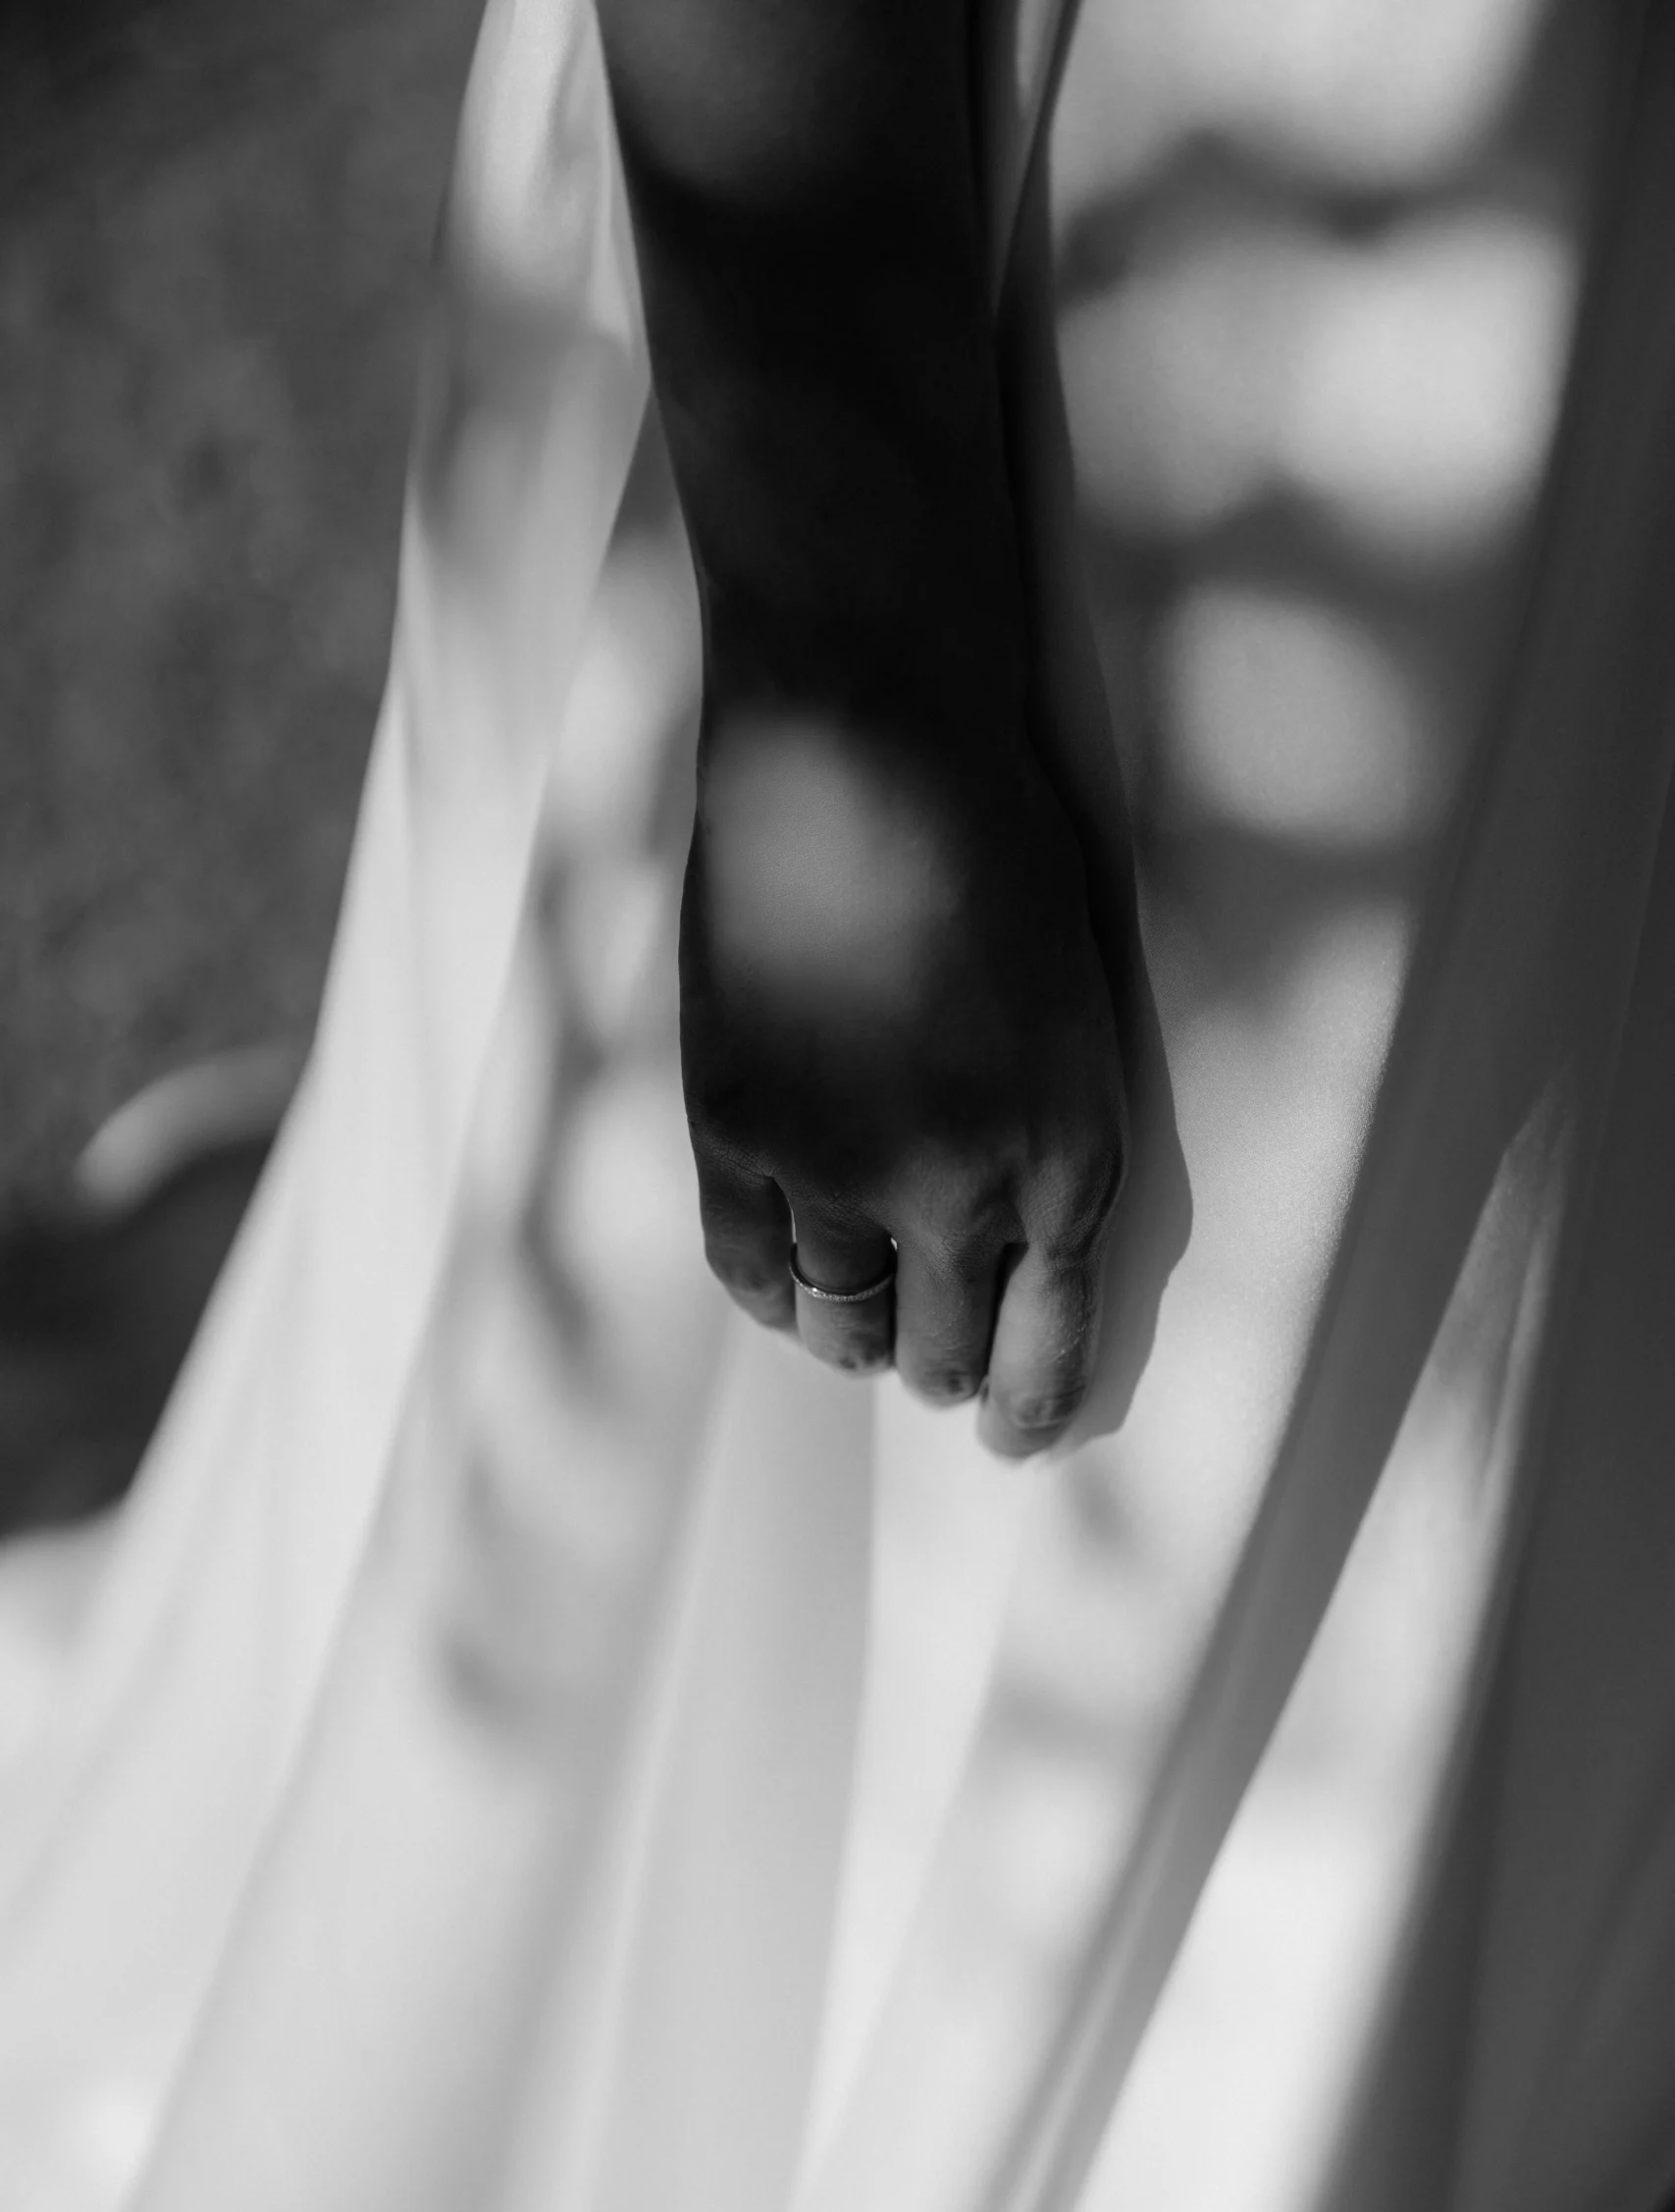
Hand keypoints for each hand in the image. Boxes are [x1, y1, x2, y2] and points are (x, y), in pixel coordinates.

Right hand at [678, 707, 1127, 1454]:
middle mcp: (966, 1192)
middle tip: (935, 1369)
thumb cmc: (998, 851)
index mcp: (1077, 1159)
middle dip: (945, 1368)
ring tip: (863, 1327)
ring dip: (858, 1337)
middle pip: (942, 1354)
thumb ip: (1047, 1145)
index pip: (1053, 1350)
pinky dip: (775, 1298)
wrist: (867, 747)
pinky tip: (789, 1293)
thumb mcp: (1074, 1019)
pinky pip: (751, 1273)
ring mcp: (839, 1171)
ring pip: (843, 1326)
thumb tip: (1003, 1251)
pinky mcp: (738, 1133)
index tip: (1014, 1440)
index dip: (1030, 1410)